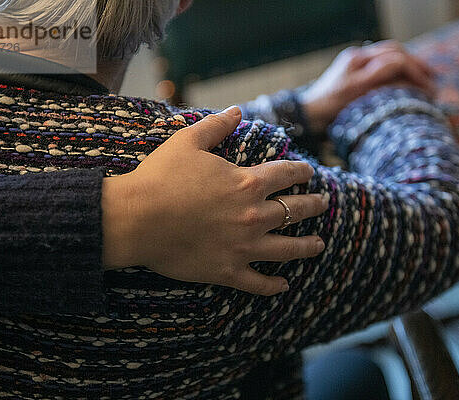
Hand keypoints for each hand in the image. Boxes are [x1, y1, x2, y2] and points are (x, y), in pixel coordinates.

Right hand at [102, 106, 327, 295]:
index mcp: (247, 184)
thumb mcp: (188, 141)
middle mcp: (254, 216)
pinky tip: (284, 285)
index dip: (303, 172)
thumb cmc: (160, 177)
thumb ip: (217, 126)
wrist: (135, 219)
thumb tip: (237, 110)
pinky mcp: (228, 271)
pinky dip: (273, 286)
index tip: (310, 172)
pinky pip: (258, 283)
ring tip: (320, 245)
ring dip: (307, 246)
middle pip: (296, 210)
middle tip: (323, 203)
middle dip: (313, 205)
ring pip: (288, 249)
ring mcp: (244, 247)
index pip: (287, 174)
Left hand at [300, 40, 434, 132]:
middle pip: (395, 52)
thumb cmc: (328, 108)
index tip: (428, 88)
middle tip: (433, 81)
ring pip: (391, 57)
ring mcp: (357, 64)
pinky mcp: (356, 74)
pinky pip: (383, 66)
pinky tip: (406, 84)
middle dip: (416, 65)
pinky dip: (398, 73)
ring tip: (425, 81)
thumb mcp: (355, 94)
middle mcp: (358, 57)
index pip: (395, 58)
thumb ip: (378, 78)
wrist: (307, 115)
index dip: (415, 71)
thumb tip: (402, 67)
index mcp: (358, 60)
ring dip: (409, 67)